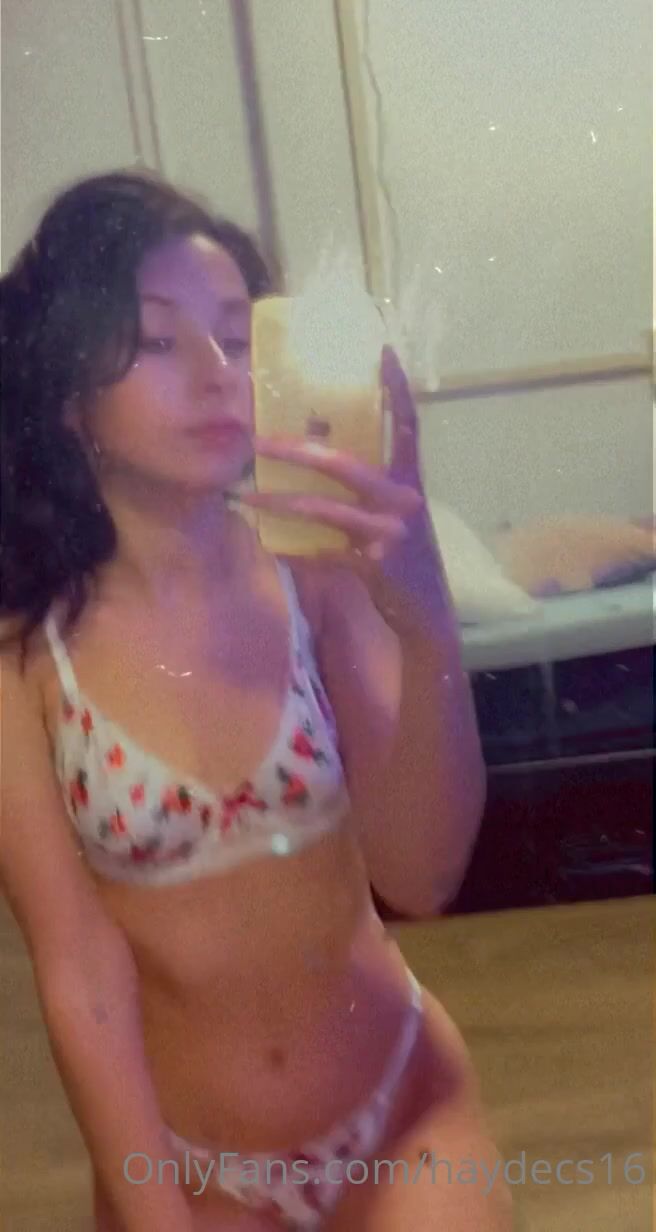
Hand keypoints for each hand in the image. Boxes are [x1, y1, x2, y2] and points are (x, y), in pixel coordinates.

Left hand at [240, 347, 452, 638]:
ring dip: (279, 501)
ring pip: (324, 510)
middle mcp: (403, 499)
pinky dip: (295, 551)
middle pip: (343, 464)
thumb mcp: (395, 515)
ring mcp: (390, 532)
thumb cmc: (404, 556)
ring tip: (247, 494)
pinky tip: (272, 546)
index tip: (383, 351)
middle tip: (257, 440)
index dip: (397, 389)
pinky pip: (323, 554)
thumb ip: (369, 489)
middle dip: (294, 450)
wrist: (426, 610)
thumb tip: (318, 457)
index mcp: (409, 480)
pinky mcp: (374, 565)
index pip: (407, 424)